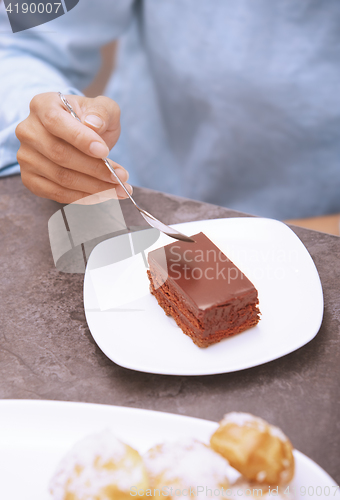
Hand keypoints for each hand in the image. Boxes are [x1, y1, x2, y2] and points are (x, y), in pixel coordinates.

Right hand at [15, 92, 131, 203]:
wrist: (80, 137)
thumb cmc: (91, 120)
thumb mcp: (103, 109)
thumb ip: (102, 112)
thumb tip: (94, 125)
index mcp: (42, 105)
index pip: (55, 122)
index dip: (80, 139)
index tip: (104, 152)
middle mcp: (28, 131)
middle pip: (60, 155)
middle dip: (95, 169)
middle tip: (121, 177)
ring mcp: (26, 157)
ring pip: (61, 178)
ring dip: (94, 188)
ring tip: (119, 189)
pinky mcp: (30, 179)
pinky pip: (57, 194)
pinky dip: (83, 197)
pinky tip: (103, 196)